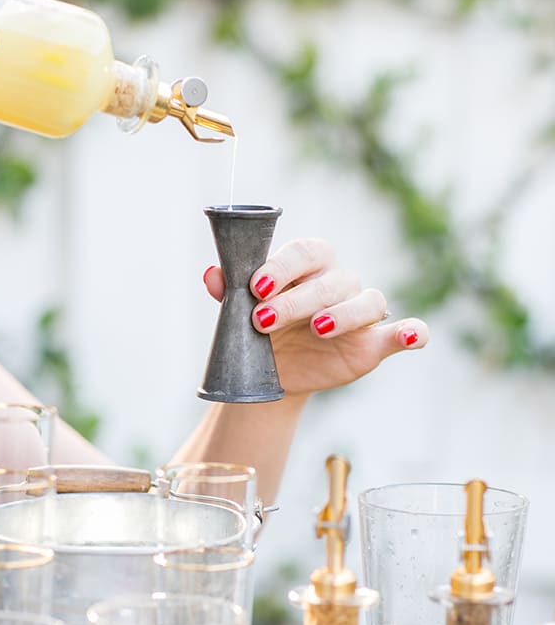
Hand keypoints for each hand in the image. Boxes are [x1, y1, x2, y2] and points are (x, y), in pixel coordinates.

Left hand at [203, 237, 428, 396]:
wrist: (273, 373)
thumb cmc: (259, 332)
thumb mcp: (239, 314)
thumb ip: (228, 293)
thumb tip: (212, 274)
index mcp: (309, 266)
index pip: (306, 251)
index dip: (283, 265)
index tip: (256, 287)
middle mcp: (339, 283)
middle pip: (332, 279)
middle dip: (297, 299)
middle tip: (264, 321)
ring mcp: (360, 313)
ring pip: (368, 300)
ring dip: (344, 314)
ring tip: (317, 330)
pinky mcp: (375, 343)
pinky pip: (402, 331)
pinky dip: (413, 332)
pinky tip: (412, 337)